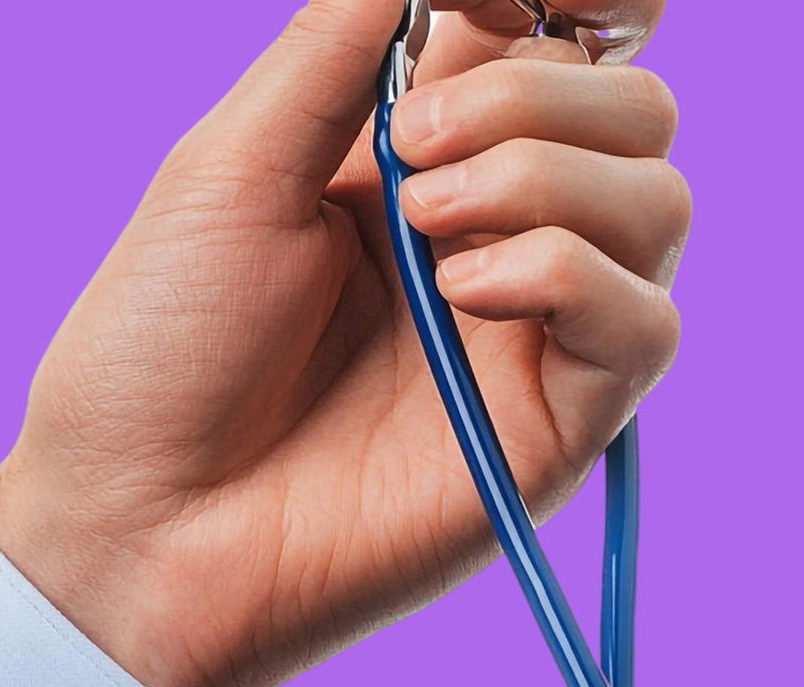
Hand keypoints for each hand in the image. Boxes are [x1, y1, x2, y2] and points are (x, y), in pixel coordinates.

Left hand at [0, 0, 685, 686]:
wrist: (142, 521)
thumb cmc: (163, 347)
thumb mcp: (237, 158)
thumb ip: (349, 43)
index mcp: (430, 151)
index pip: (572, 40)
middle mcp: (505, 228)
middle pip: (637, 108)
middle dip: (537, 91)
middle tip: (408, 151)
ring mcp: (541, 327)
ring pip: (661, 199)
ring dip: (548, 177)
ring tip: (423, 228)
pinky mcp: (562, 422)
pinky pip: (645, 322)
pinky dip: (565, 274)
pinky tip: (464, 297)